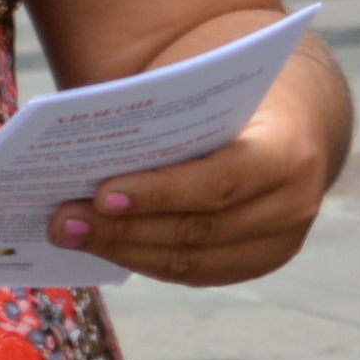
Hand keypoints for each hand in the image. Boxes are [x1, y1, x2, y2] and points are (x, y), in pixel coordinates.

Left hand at [50, 42, 349, 286]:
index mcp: (290, 151)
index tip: (103, 194)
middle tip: (63, 220)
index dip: (159, 194)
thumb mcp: (211, 88)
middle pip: (197, 230)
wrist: (297, 116)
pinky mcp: (260, 263)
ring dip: (124, 250)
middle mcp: (295, 205)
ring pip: (191, 261)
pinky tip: (104, 245)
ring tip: (70, 235)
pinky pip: (195, 272)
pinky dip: (145, 260)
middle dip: (124, 228)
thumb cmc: (237, 95)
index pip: (218, 183)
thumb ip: (165, 117)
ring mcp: (281, 243)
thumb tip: (84, 156)